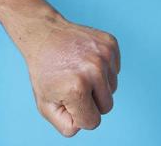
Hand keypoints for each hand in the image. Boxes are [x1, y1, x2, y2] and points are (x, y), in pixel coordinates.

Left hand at [21, 15, 119, 136]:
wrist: (45, 35)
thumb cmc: (44, 71)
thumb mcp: (45, 104)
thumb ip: (66, 125)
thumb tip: (85, 124)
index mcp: (77, 89)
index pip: (93, 122)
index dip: (80, 114)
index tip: (69, 99)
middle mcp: (95, 70)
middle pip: (107, 106)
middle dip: (92, 101)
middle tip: (75, 85)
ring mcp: (104, 55)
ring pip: (113, 88)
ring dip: (99, 85)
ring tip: (80, 71)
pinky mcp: (111, 44)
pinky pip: (116, 71)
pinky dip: (104, 70)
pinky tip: (88, 60)